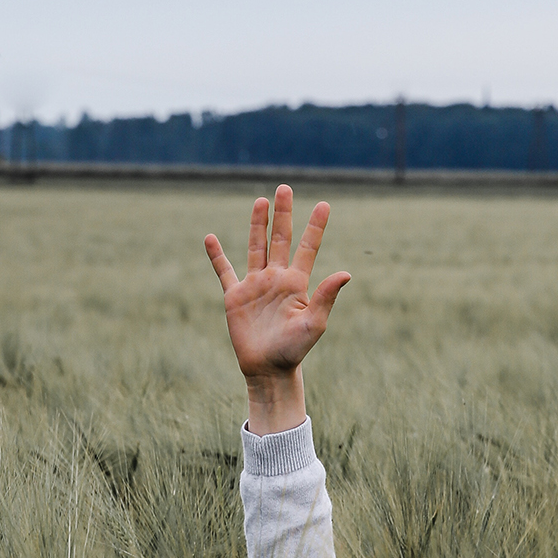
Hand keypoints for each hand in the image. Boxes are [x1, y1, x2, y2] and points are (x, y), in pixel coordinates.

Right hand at [204, 186, 349, 433]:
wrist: (268, 369)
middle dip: (283, 214)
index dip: (315, 226)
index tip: (324, 204)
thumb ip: (325, 297)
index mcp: (297, 283)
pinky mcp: (235, 296)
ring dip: (258, 225)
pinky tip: (211, 238)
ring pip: (256, 247)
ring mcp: (255, 285)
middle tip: (284, 188)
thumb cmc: (294, 350)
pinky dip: (217, 256)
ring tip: (261, 201)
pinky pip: (224, 271)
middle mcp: (277, 279)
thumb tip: (346, 273)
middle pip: (281, 239)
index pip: (308, 247)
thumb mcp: (314, 323)